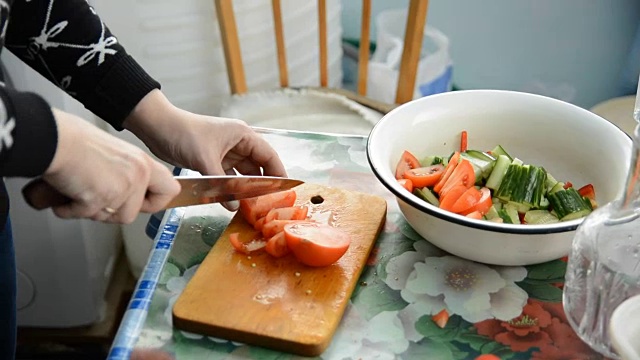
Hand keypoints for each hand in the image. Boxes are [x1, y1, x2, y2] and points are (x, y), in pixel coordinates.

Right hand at [35, 109, 180, 222]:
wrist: (53, 139)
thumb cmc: (74, 141)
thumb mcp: (115, 154)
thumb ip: (126, 172)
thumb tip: (126, 192)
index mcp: (142, 162)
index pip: (170, 190)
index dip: (153, 202)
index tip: (142, 204)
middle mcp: (137, 174)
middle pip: (133, 213)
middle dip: (112, 212)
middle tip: (96, 198)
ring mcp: (121, 188)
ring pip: (111, 217)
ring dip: (90, 210)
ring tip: (79, 190)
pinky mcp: (101, 198)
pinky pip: (85, 215)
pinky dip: (70, 209)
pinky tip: (66, 193)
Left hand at [123, 90, 286, 207]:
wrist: (157, 127)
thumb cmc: (183, 134)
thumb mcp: (205, 159)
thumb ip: (222, 183)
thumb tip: (234, 205)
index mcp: (243, 135)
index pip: (269, 156)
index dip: (278, 173)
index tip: (285, 191)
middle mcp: (238, 143)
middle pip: (258, 166)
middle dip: (262, 184)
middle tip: (268, 204)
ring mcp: (226, 152)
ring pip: (243, 173)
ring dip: (245, 188)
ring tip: (252, 206)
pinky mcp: (213, 160)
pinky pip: (228, 176)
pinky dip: (231, 187)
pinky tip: (233, 200)